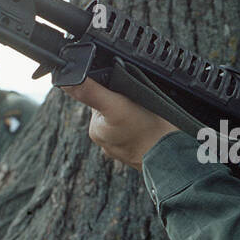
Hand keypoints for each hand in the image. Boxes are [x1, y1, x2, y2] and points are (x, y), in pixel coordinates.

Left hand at [61, 78, 179, 170]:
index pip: (100, 98)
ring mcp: (123, 150)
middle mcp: (106, 142)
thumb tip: (65, 81)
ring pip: (126, 122)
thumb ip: (91, 93)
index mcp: (96, 129)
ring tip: (149, 117)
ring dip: (136, 116)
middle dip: (125, 103)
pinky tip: (152, 129)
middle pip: (113, 109)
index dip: (115, 90)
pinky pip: (138, 135)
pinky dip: (143, 130)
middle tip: (141, 103)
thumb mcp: (117, 106)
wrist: (173, 157)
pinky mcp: (138, 155)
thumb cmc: (148, 132)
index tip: (129, 93)